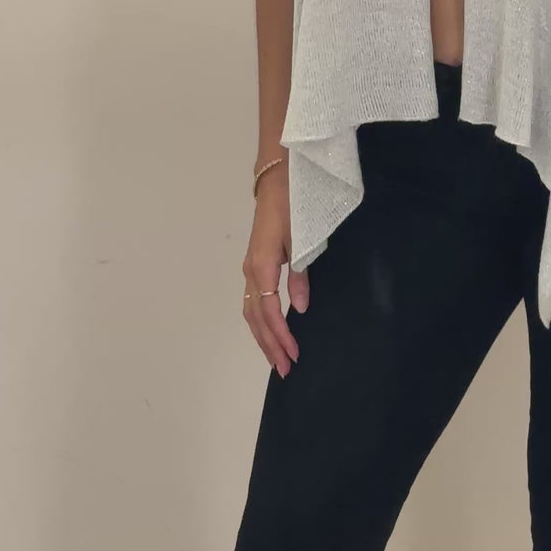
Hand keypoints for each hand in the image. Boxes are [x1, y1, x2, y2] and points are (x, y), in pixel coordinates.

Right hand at [242, 166, 308, 376]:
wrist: (277, 181)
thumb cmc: (293, 206)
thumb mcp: (301, 239)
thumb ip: (300, 275)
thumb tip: (299, 309)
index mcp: (261, 267)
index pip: (269, 311)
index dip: (281, 336)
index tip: (294, 355)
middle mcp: (250, 272)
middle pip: (256, 318)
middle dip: (269, 345)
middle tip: (285, 370)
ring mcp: (249, 269)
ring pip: (251, 312)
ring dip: (263, 337)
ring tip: (276, 359)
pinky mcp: (254, 266)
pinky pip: (253, 302)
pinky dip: (261, 322)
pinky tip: (270, 332)